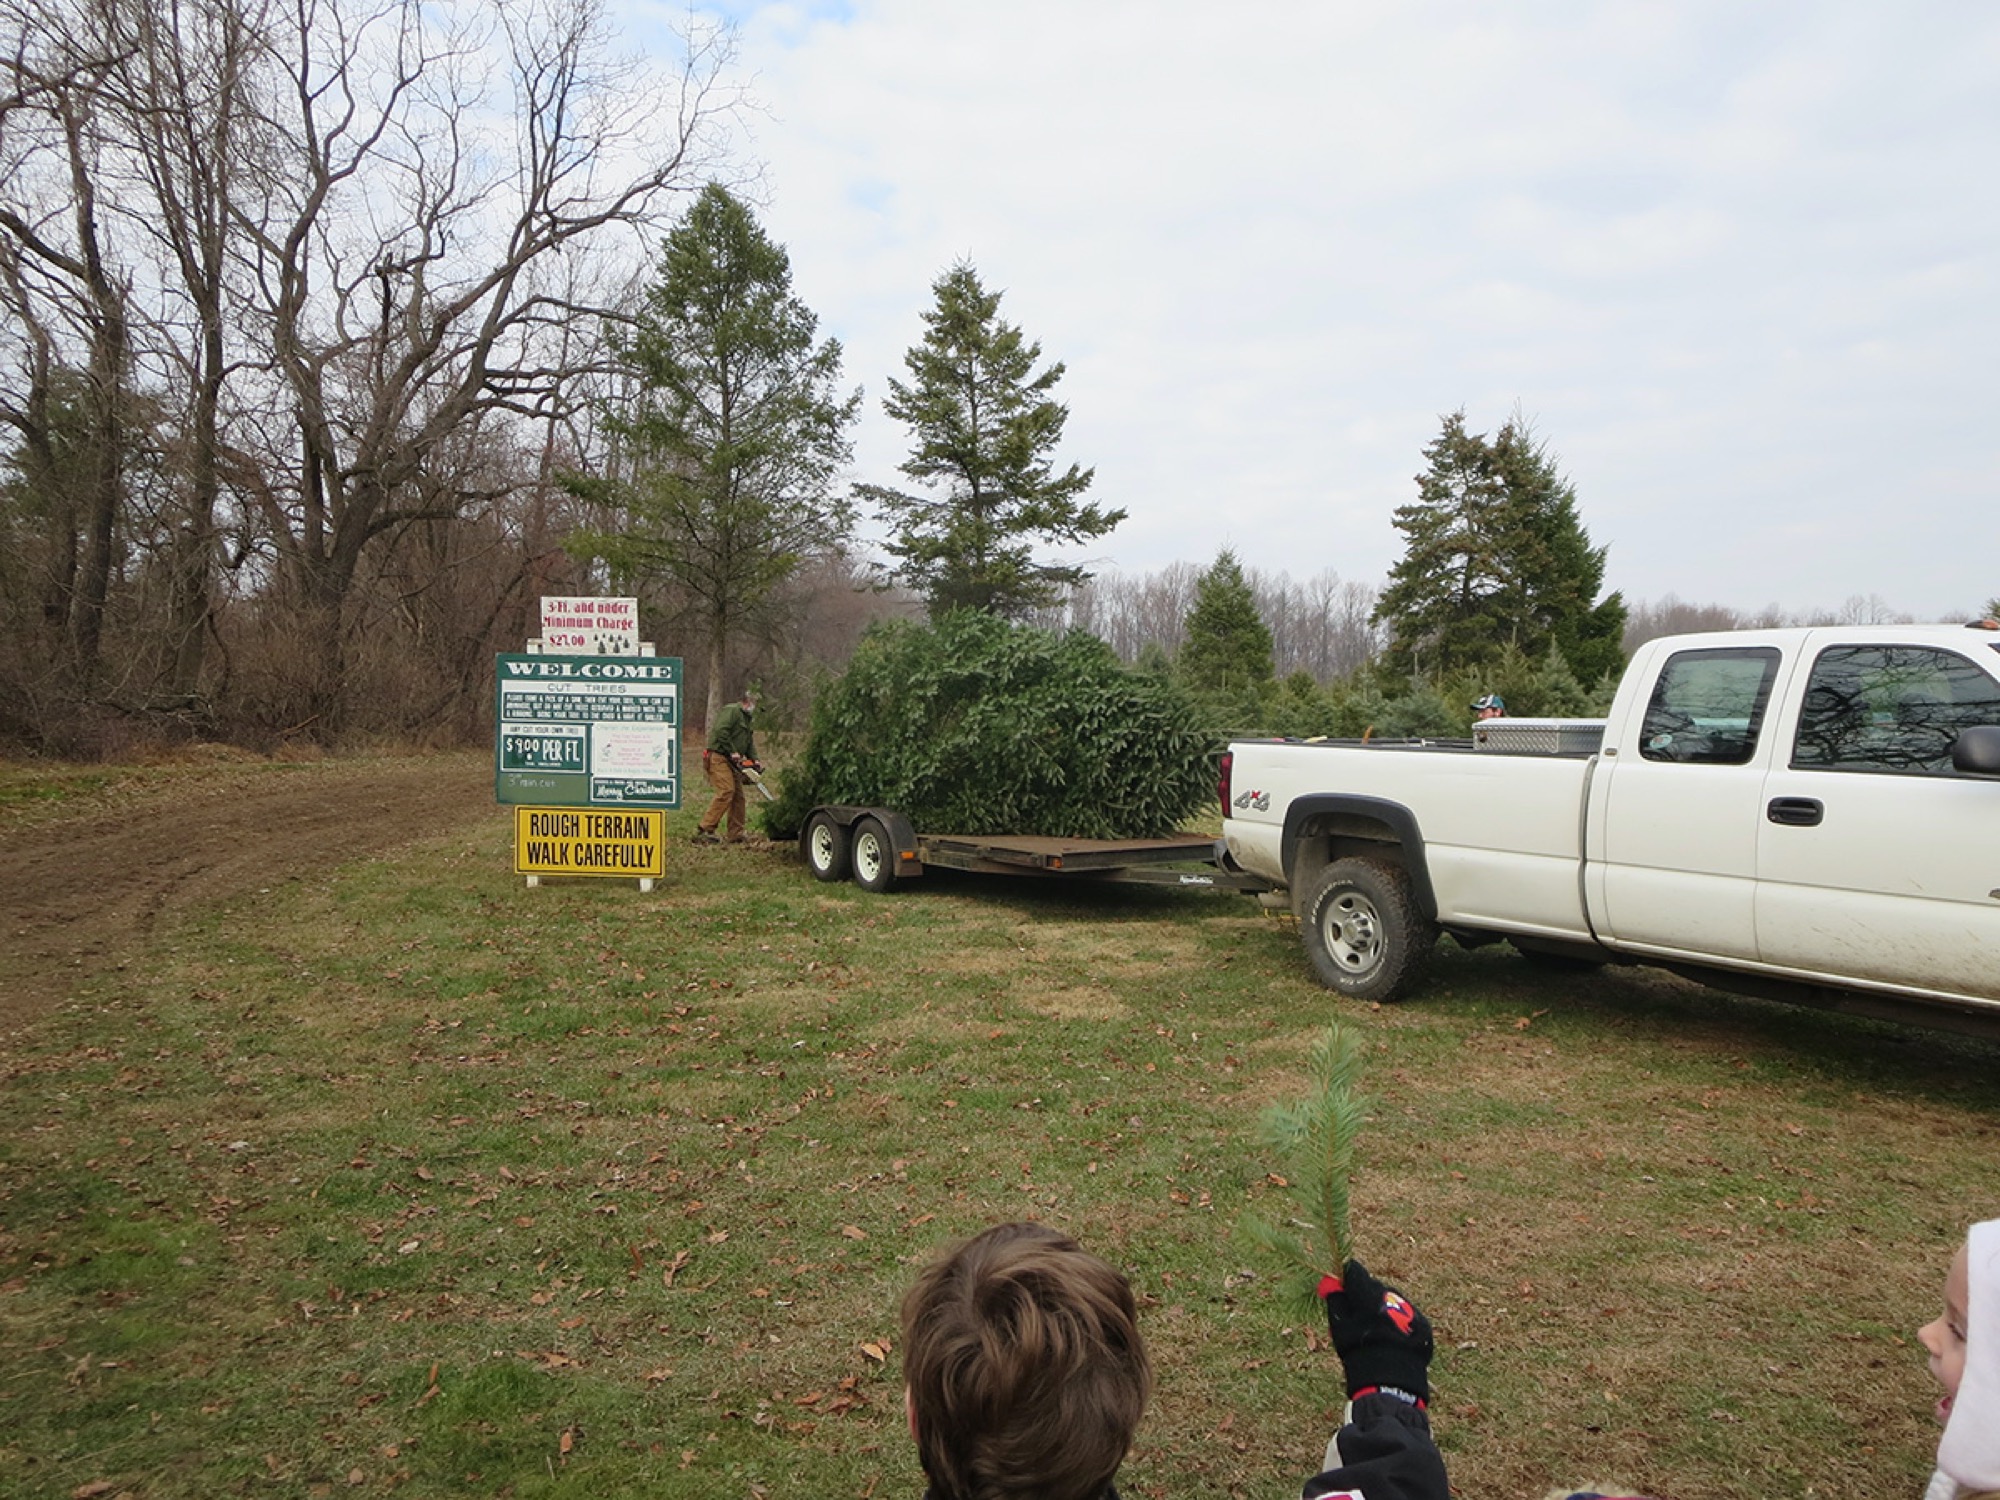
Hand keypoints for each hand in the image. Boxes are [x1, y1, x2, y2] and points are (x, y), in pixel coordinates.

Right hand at [1319, 1259, 1432, 1404]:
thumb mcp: (1339, 1328)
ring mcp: (1410, 1309)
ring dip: (1381, 1309)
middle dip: (1364, 1296)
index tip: (1340, 1289)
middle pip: (1374, 1286)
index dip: (1345, 1279)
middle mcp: (1392, 1295)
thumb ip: (1336, 1301)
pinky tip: (1391, 1340)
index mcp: (1369, 1293)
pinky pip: (1406, 1315)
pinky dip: (1397, 1322)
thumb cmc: (1359, 1353)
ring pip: (1391, 1301)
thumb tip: (1332, 1284)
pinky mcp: (1423, 1324)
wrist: (1392, 1382)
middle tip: (1356, 1317)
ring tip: (1375, 1333)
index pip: (1355, 1272)